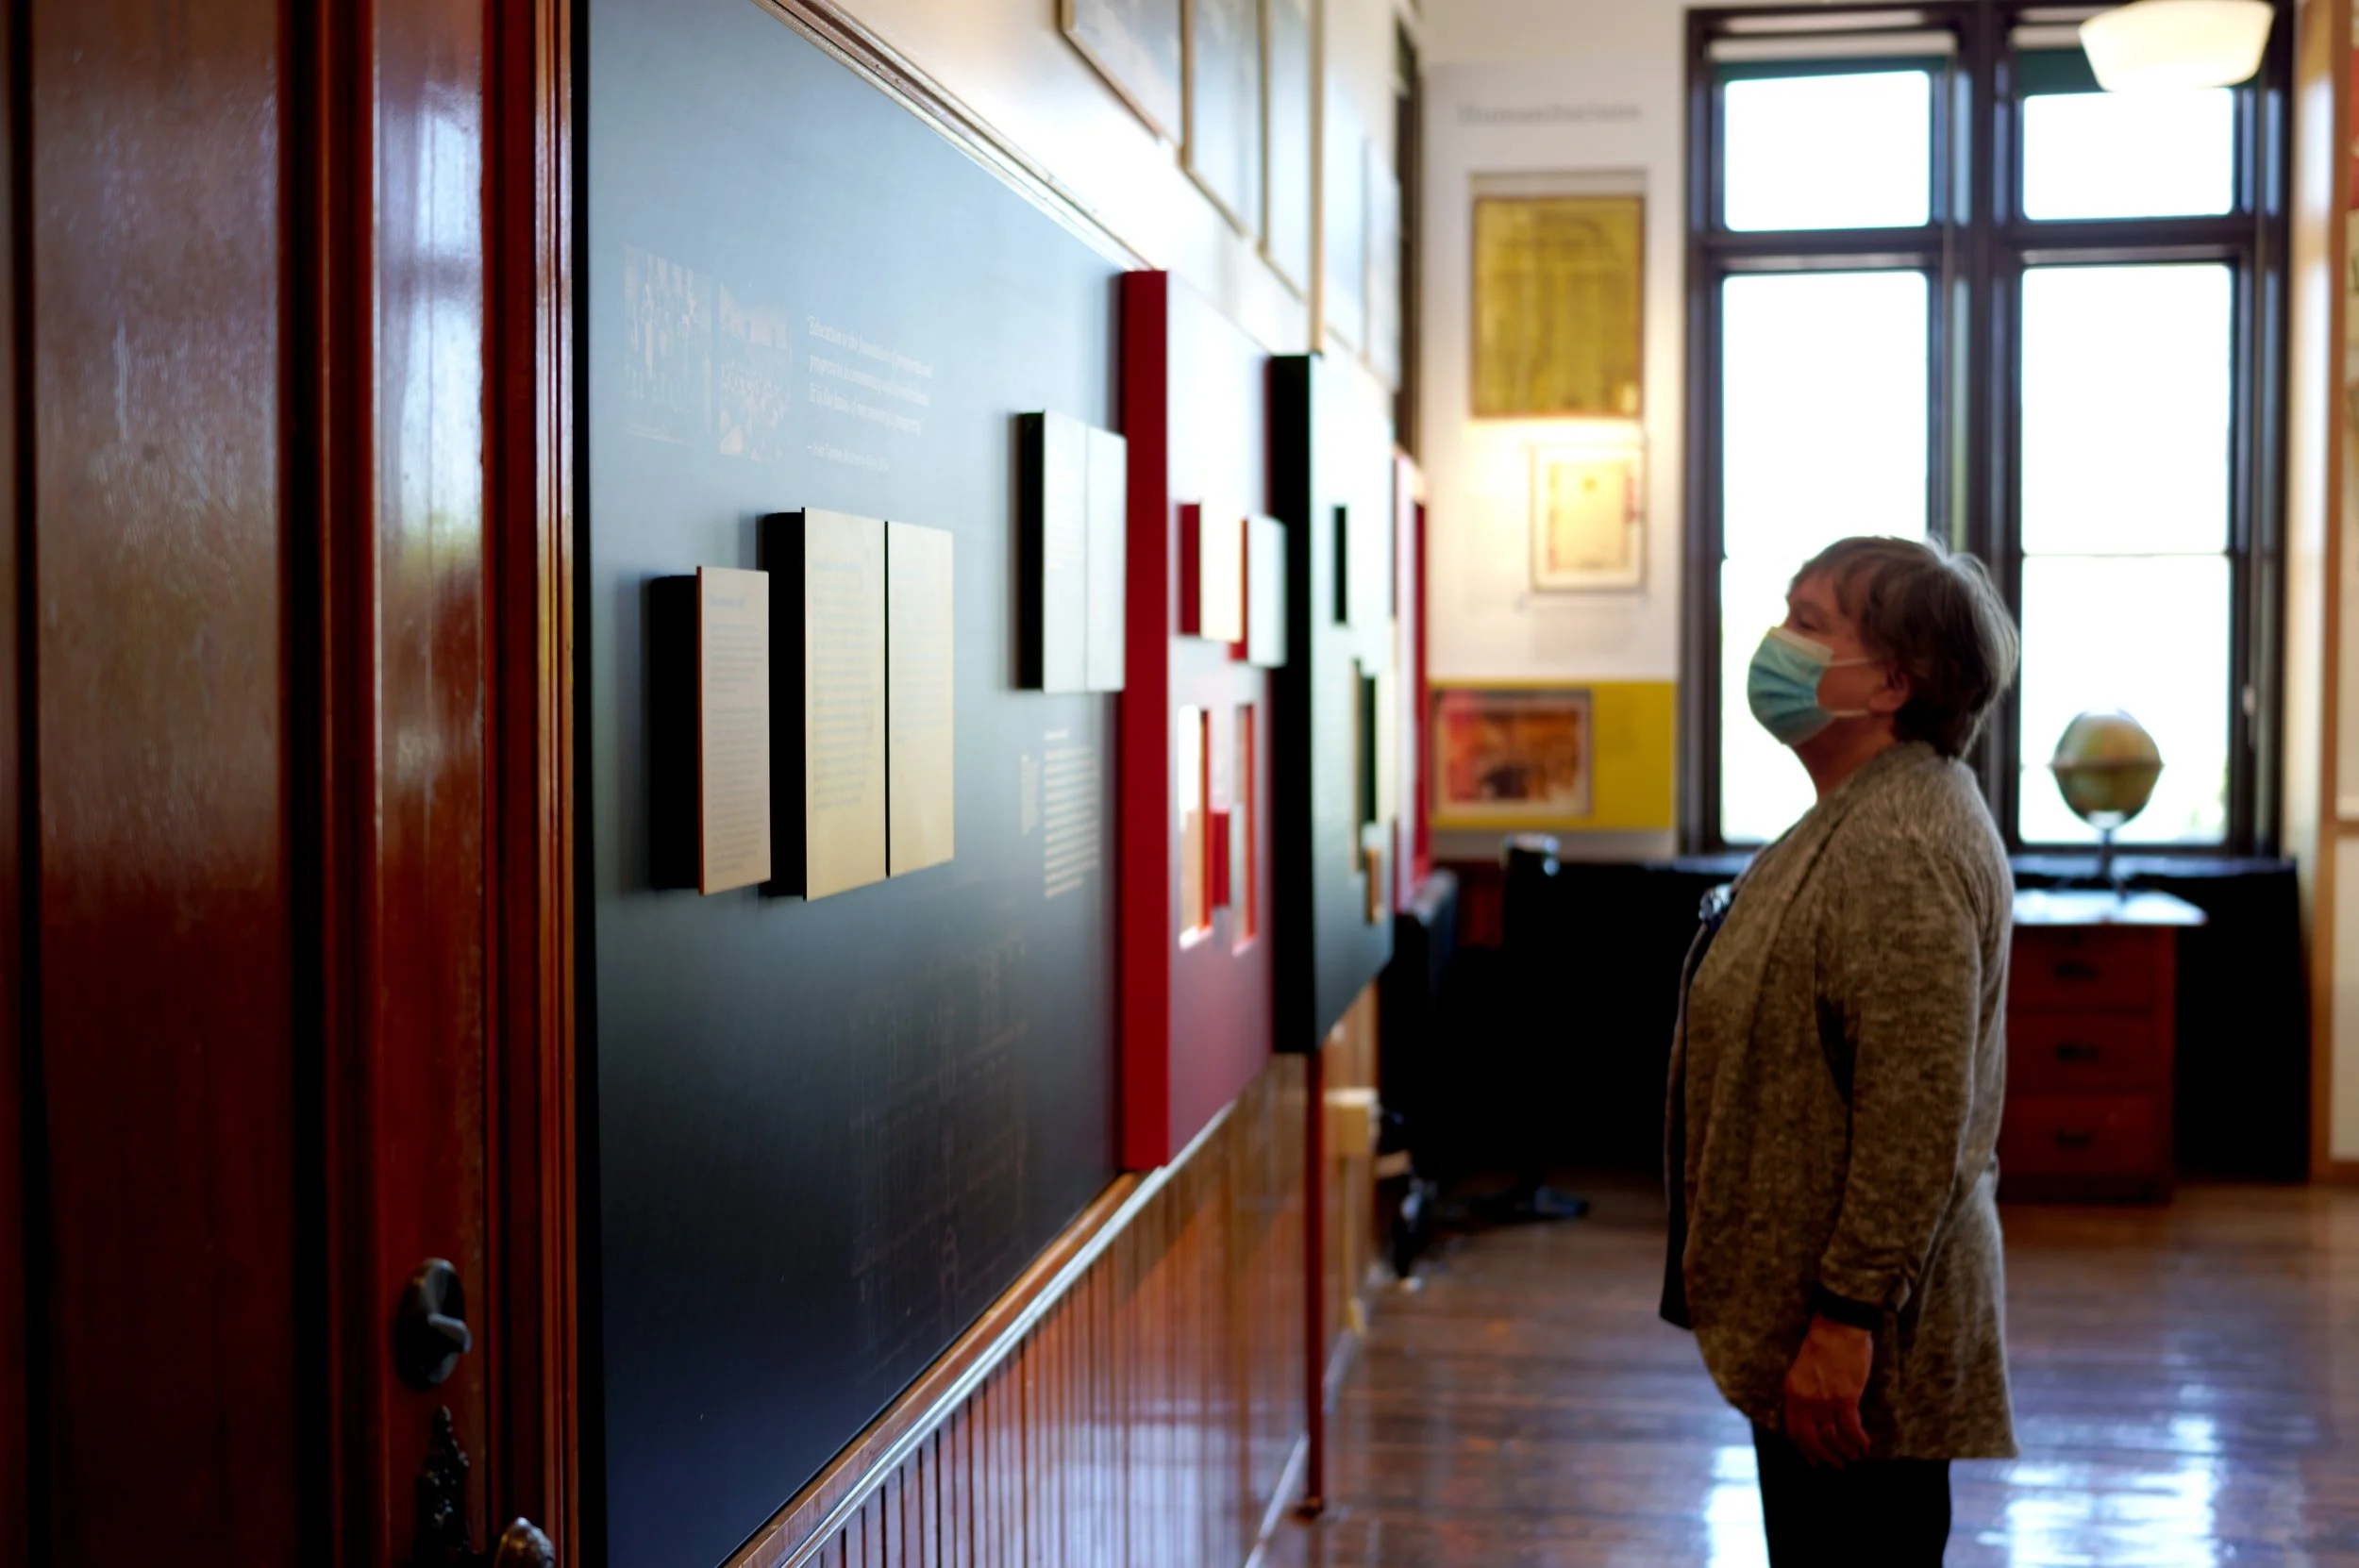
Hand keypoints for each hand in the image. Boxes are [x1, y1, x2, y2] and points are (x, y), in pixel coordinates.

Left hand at [1781, 1315, 1872, 1467]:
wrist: (1838, 1326)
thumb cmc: (1823, 1342)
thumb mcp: (1802, 1369)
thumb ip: (1804, 1391)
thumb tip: (1816, 1413)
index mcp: (1791, 1392)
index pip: (1793, 1429)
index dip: (1803, 1447)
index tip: (1812, 1458)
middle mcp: (1804, 1400)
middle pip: (1811, 1439)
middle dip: (1823, 1456)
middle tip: (1835, 1465)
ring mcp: (1824, 1401)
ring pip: (1832, 1437)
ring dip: (1844, 1451)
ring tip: (1853, 1457)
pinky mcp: (1845, 1399)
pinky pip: (1851, 1428)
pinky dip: (1860, 1440)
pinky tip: (1866, 1446)